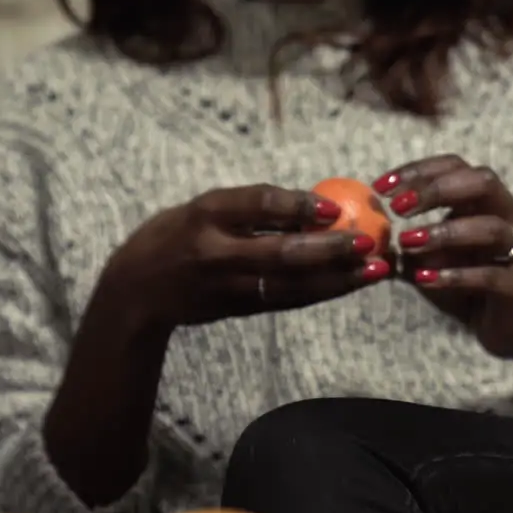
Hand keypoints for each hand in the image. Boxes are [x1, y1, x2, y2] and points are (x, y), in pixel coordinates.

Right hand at [101, 184, 390, 327]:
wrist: (135, 292)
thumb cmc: (175, 237)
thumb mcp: (201, 209)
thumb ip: (250, 208)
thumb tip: (313, 205)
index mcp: (205, 214)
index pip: (257, 204)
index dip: (297, 205)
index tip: (333, 206)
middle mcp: (216, 252)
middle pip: (281, 253)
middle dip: (329, 250)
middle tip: (369, 242)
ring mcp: (228, 286)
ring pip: (292, 284)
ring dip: (338, 278)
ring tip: (376, 269)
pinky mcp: (238, 308)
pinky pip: (288, 300)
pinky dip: (322, 292)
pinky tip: (351, 283)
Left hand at [374, 155, 512, 359]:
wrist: (502, 325)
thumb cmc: (460, 280)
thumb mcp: (425, 256)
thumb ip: (401, 238)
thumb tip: (363, 225)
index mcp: (485, 200)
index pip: (455, 166)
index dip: (418, 170)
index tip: (379, 186)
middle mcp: (508, 216)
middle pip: (482, 182)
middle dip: (437, 190)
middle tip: (397, 207)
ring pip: (489, 228)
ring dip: (444, 232)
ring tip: (407, 242)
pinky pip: (490, 275)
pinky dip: (454, 276)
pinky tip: (423, 279)